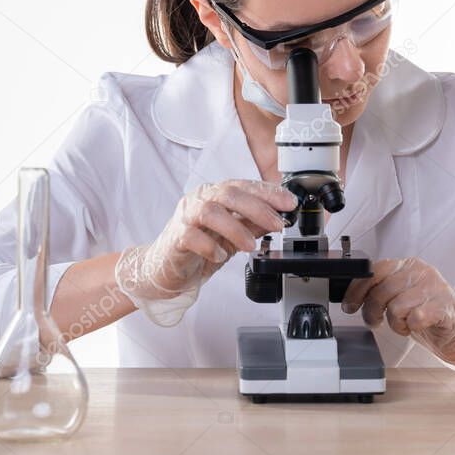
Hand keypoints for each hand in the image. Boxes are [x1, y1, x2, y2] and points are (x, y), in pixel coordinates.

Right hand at [115, 179, 297, 325]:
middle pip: (229, 194)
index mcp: (215, 195)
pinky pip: (192, 236)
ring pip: (211, 211)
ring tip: (250, 246)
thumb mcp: (232, 237)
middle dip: (258, 208)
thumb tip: (278, 218)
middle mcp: (200, 199)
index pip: (244, 186)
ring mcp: (185, 217)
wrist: (164, 269)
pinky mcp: (175, 238)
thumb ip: (252, 225)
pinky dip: (210, 246)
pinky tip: (220, 256)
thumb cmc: (197, 248)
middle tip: (277, 225)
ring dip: (235, 228)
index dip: (269, 193)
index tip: (290, 203)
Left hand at [341, 257, 454, 371]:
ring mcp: (436, 288)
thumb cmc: (429, 316)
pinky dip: (410, 327)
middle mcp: (422, 272)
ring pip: (396, 306)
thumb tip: (353, 295)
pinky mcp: (445, 307)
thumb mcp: (401, 298)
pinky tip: (416, 327)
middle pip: (382, 290)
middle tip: (376, 322)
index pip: (374, 270)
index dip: (357, 290)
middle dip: (372, 311)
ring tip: (404, 325)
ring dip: (395, 323)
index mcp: (409, 265)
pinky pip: (414, 318)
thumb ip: (382, 291)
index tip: (350, 306)